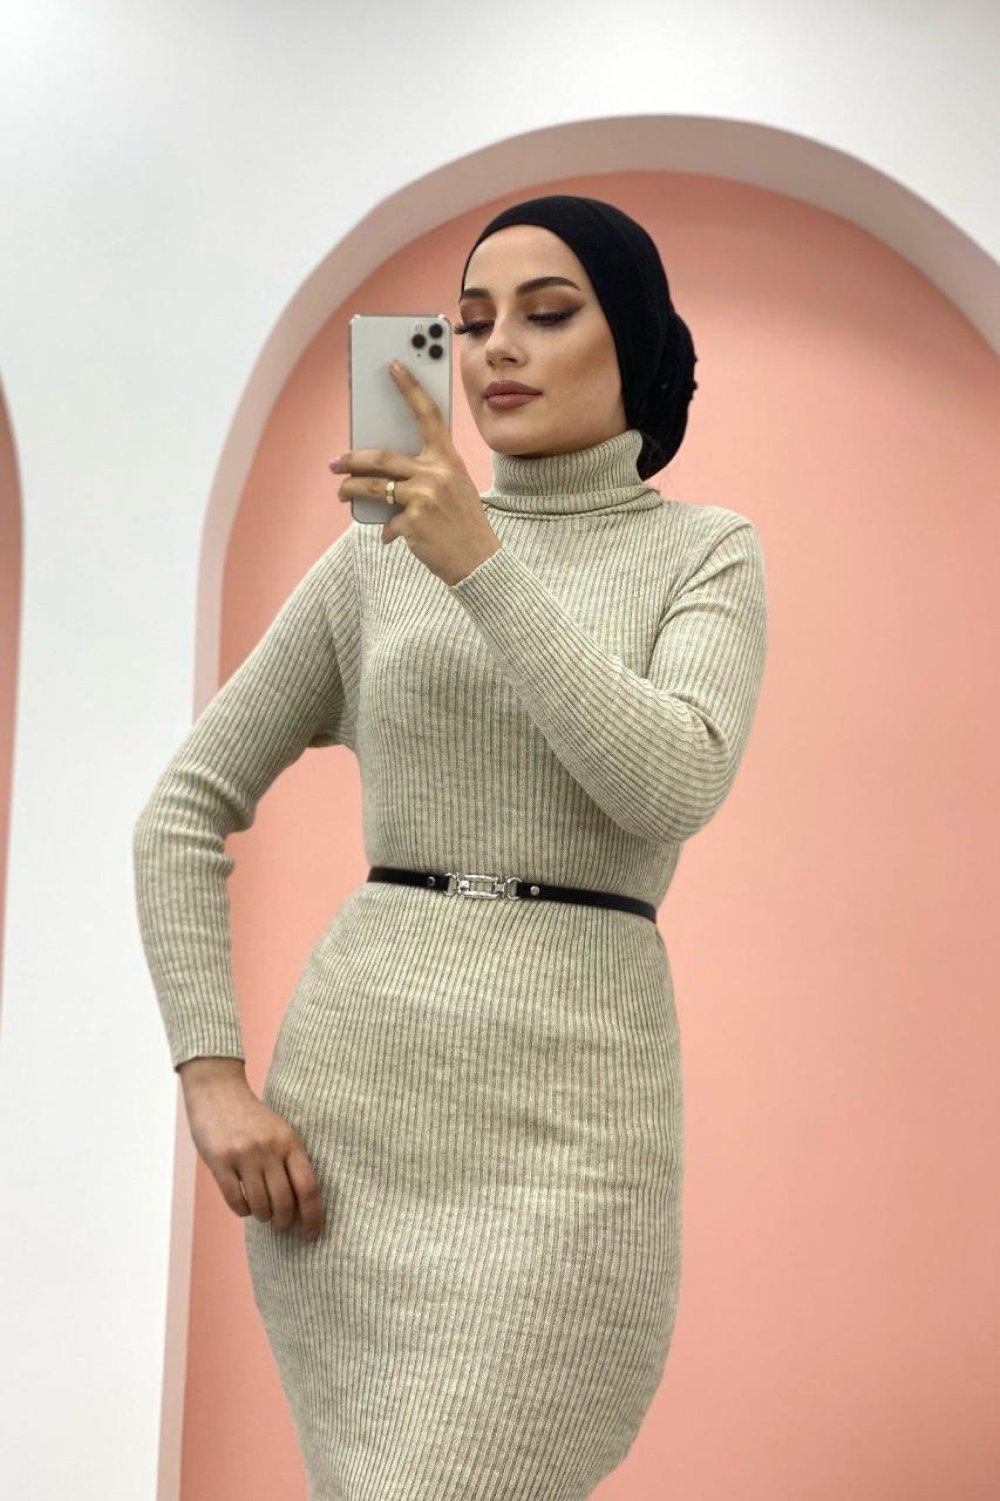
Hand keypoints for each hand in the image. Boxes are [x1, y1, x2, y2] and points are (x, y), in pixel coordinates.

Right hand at [182, 1071, 325, 1242]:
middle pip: (285, 1202)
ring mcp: (244, 1156)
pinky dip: (243, 1210)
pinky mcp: (220, 1162)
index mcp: (290, 1142)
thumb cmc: (252, 1118)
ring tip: (263, 1212)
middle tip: (282, 1224)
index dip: (313, 1216)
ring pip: (261, 1205)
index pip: (308, 1187)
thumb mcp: (279, 1131)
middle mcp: (269, 1149)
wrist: (218, 1092)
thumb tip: (301, 1204)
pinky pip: (236, 1201)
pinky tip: (245, 1205)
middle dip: (285, 1221)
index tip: (313, 1235)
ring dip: (263, 1216)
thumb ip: (289, 1160)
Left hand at [329, 359, 502, 586]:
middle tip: (335, 463)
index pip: (427, 414)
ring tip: (341, 492)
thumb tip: (383, 473)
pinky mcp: (414, 521)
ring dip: (350, 490)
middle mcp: (436, 473)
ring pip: (372, 487)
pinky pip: (387, 521)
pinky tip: (390, 536)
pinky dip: (386, 530)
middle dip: (352, 460)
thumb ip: (426, 474)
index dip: (409, 387)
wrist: (480, 562)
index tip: (393, 365)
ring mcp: (424, 497)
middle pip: (381, 457)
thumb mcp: (454, 489)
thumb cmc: (464, 523)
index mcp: (449, 459)